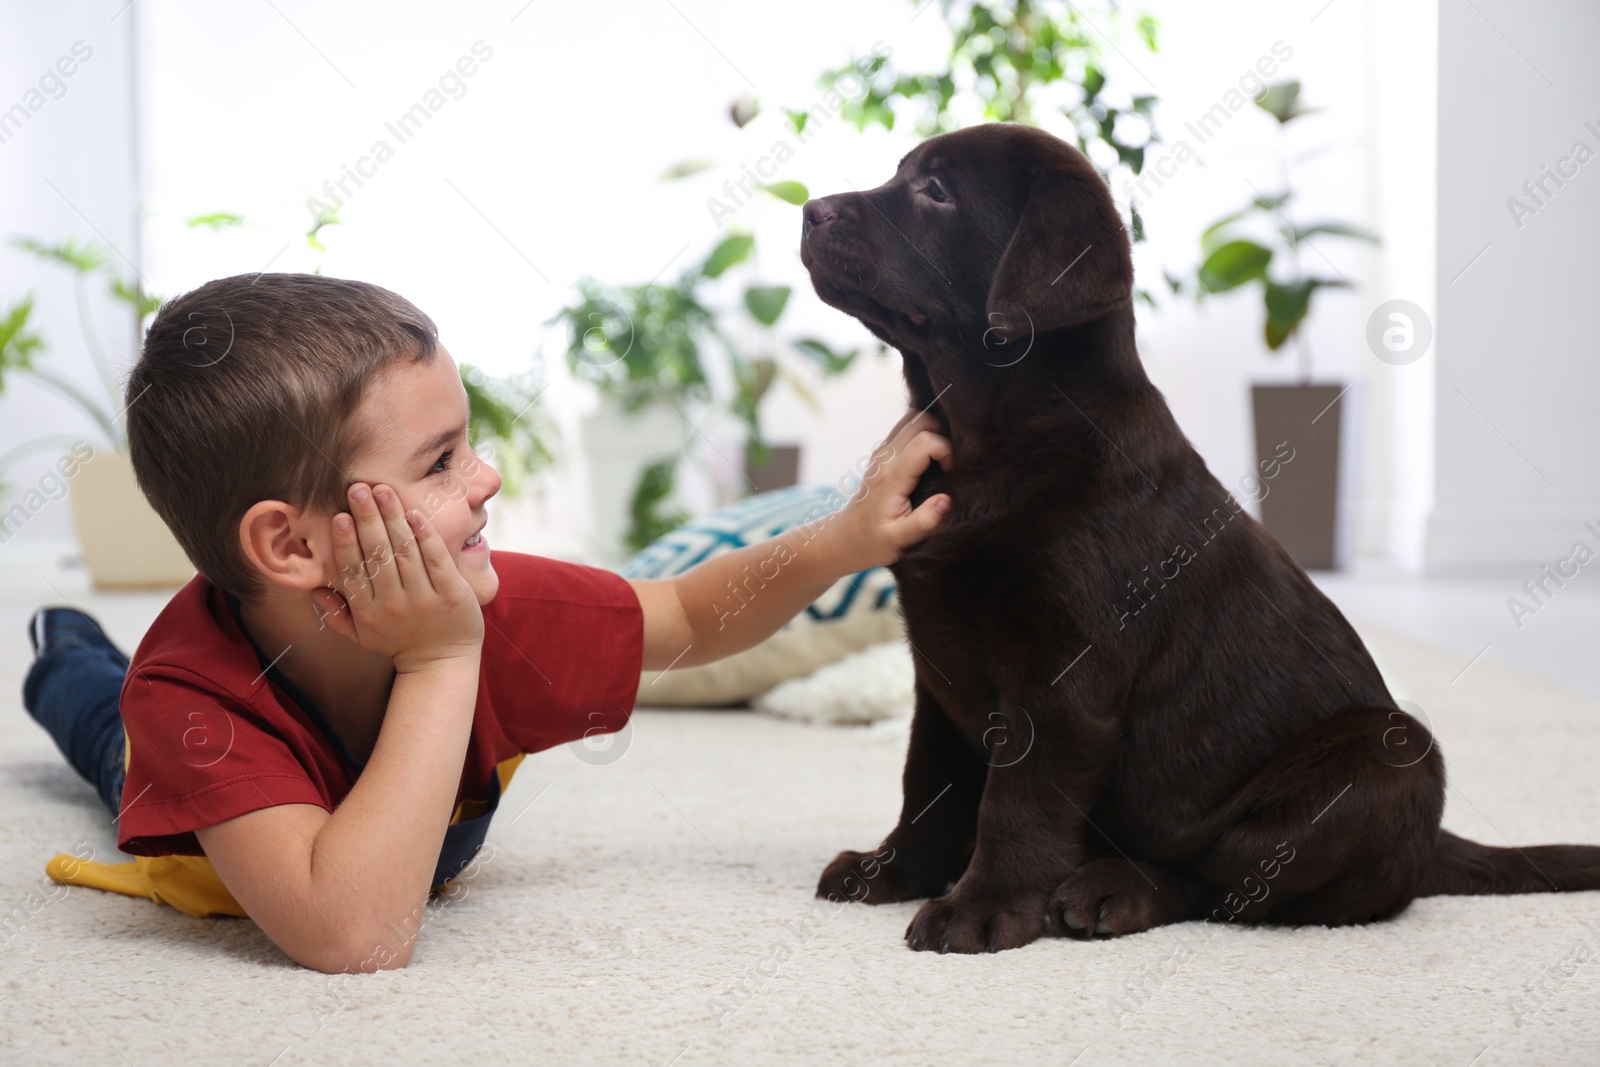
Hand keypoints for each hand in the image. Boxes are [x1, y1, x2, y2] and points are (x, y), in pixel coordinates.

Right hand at [310, 482, 484, 672]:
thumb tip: (314, 589)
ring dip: (393, 518)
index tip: (339, 515)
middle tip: (358, 488)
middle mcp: (394, 605)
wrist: (442, 663)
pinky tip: (414, 514)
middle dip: (367, 518)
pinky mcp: (452, 595)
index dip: (345, 542)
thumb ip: (336, 614)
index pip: (353, 570)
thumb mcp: (362, 636)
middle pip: (377, 554)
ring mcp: (424, 599)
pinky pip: (437, 559)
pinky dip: (425, 535)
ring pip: (405, 552)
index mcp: (368, 612)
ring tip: (383, 492)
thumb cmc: (398, 643)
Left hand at [835, 409, 952, 569]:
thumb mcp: (901, 540)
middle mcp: (885, 457)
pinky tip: (930, 460)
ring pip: (914, 417)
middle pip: (922, 419)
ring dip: (933, 431)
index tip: (952, 473)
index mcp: (892, 477)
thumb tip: (947, 500)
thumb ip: (925, 521)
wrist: (846, 538)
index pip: (926, 441)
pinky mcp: (883, 452)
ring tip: (941, 459)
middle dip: (944, 434)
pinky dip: (924, 433)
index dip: (947, 450)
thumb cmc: (873, 542)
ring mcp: (882, 452)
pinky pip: (907, 427)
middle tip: (950, 463)